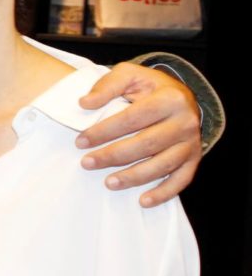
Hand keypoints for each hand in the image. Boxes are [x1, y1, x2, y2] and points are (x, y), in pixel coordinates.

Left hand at [76, 62, 201, 206]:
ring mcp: (192, 143)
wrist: (179, 96)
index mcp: (170, 99)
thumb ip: (107, 86)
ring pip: (162, 165)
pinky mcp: (194, 159)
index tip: (80, 141)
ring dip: (134, 177)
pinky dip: (164, 193)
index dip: (104, 131)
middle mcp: (186, 122)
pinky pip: (181, 180)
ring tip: (108, 183)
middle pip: (146, 144)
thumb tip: (84, 103)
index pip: (132, 118)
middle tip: (87, 163)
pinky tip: (143, 201)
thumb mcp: (129, 75)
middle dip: (113, 155)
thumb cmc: (148, 87)